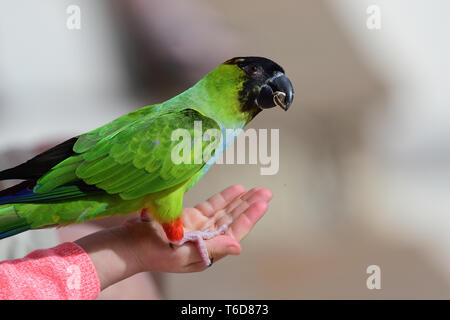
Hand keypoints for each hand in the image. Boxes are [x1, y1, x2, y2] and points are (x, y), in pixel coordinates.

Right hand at [75, 185, 272, 289]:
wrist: (127, 244)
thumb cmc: (153, 252)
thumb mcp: (183, 254)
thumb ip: (212, 248)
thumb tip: (238, 246)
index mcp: (208, 250)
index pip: (234, 230)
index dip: (250, 217)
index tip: (263, 203)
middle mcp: (207, 238)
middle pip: (233, 219)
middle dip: (250, 206)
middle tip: (266, 192)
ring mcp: (198, 227)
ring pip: (224, 211)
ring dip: (240, 200)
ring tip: (255, 189)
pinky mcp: (188, 217)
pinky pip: (210, 205)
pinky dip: (222, 197)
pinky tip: (235, 189)